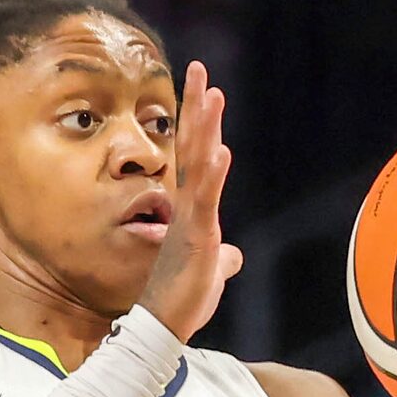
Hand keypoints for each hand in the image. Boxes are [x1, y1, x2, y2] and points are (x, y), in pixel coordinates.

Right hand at [139, 61, 242, 341]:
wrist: (163, 328)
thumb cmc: (183, 300)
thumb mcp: (211, 272)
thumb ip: (221, 257)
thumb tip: (233, 256)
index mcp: (193, 209)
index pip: (196, 156)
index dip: (201, 124)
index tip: (206, 91)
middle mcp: (188, 206)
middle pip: (192, 146)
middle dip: (197, 107)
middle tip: (199, 69)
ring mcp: (190, 219)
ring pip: (198, 164)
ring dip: (205, 128)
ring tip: (212, 93)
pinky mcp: (195, 237)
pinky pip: (205, 200)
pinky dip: (214, 175)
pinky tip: (222, 150)